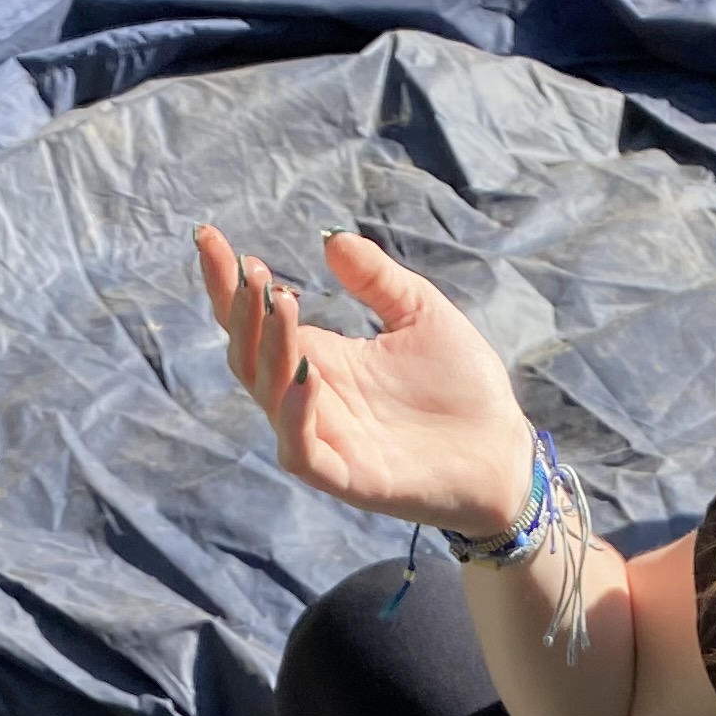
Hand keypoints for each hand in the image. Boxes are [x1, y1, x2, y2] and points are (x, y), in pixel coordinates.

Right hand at [192, 223, 541, 538]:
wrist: (504, 453)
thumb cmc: (464, 387)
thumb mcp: (421, 313)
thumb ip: (376, 279)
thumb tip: (331, 239)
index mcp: (324, 359)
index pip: (258, 320)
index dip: (229, 284)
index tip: (211, 238)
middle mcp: (312, 398)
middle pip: (248, 354)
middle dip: (240, 310)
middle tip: (251, 270)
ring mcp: (327, 438)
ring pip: (267, 394)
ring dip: (267, 347)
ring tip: (279, 300)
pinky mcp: (349, 478)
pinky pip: (301, 450)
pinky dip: (294, 414)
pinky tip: (305, 374)